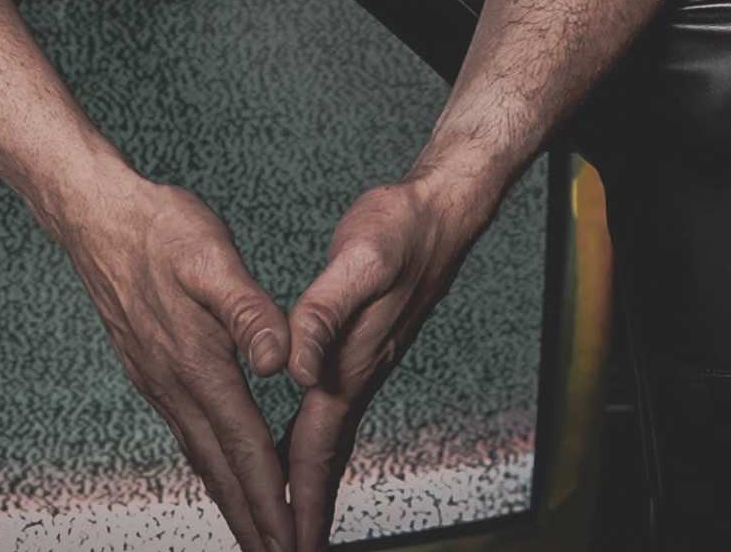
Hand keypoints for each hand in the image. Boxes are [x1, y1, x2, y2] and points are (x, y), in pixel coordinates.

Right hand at [48, 175, 298, 551]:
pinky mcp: (150, 373)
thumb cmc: (161, 230)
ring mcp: (159, 383)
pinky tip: (219, 474)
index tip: (290, 537)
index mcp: (199, 363)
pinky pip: (187, 436)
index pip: (245, 444)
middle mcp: (175, 385)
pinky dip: (210, 468)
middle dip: (252, 521)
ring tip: (255, 537)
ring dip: (230, 501)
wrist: (98, 218)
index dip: (270, 495)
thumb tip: (283, 360)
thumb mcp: (212, 256)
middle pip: (221, 469)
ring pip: (200, 458)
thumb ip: (249, 310)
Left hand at [278, 173, 502, 549]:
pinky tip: (302, 448)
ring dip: (309, 483)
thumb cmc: (399, 229)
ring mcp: (362, 365)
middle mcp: (357, 374)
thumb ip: (323, 312)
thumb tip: (293, 367)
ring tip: (292, 522)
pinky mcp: (362, 350)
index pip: (316, 446)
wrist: (440, 212)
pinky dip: (313, 445)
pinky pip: (332, 415)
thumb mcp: (358, 260)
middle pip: (324, 457)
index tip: (290, 545)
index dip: (298, 498)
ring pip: (329, 439)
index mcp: (349, 362)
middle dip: (305, 510)